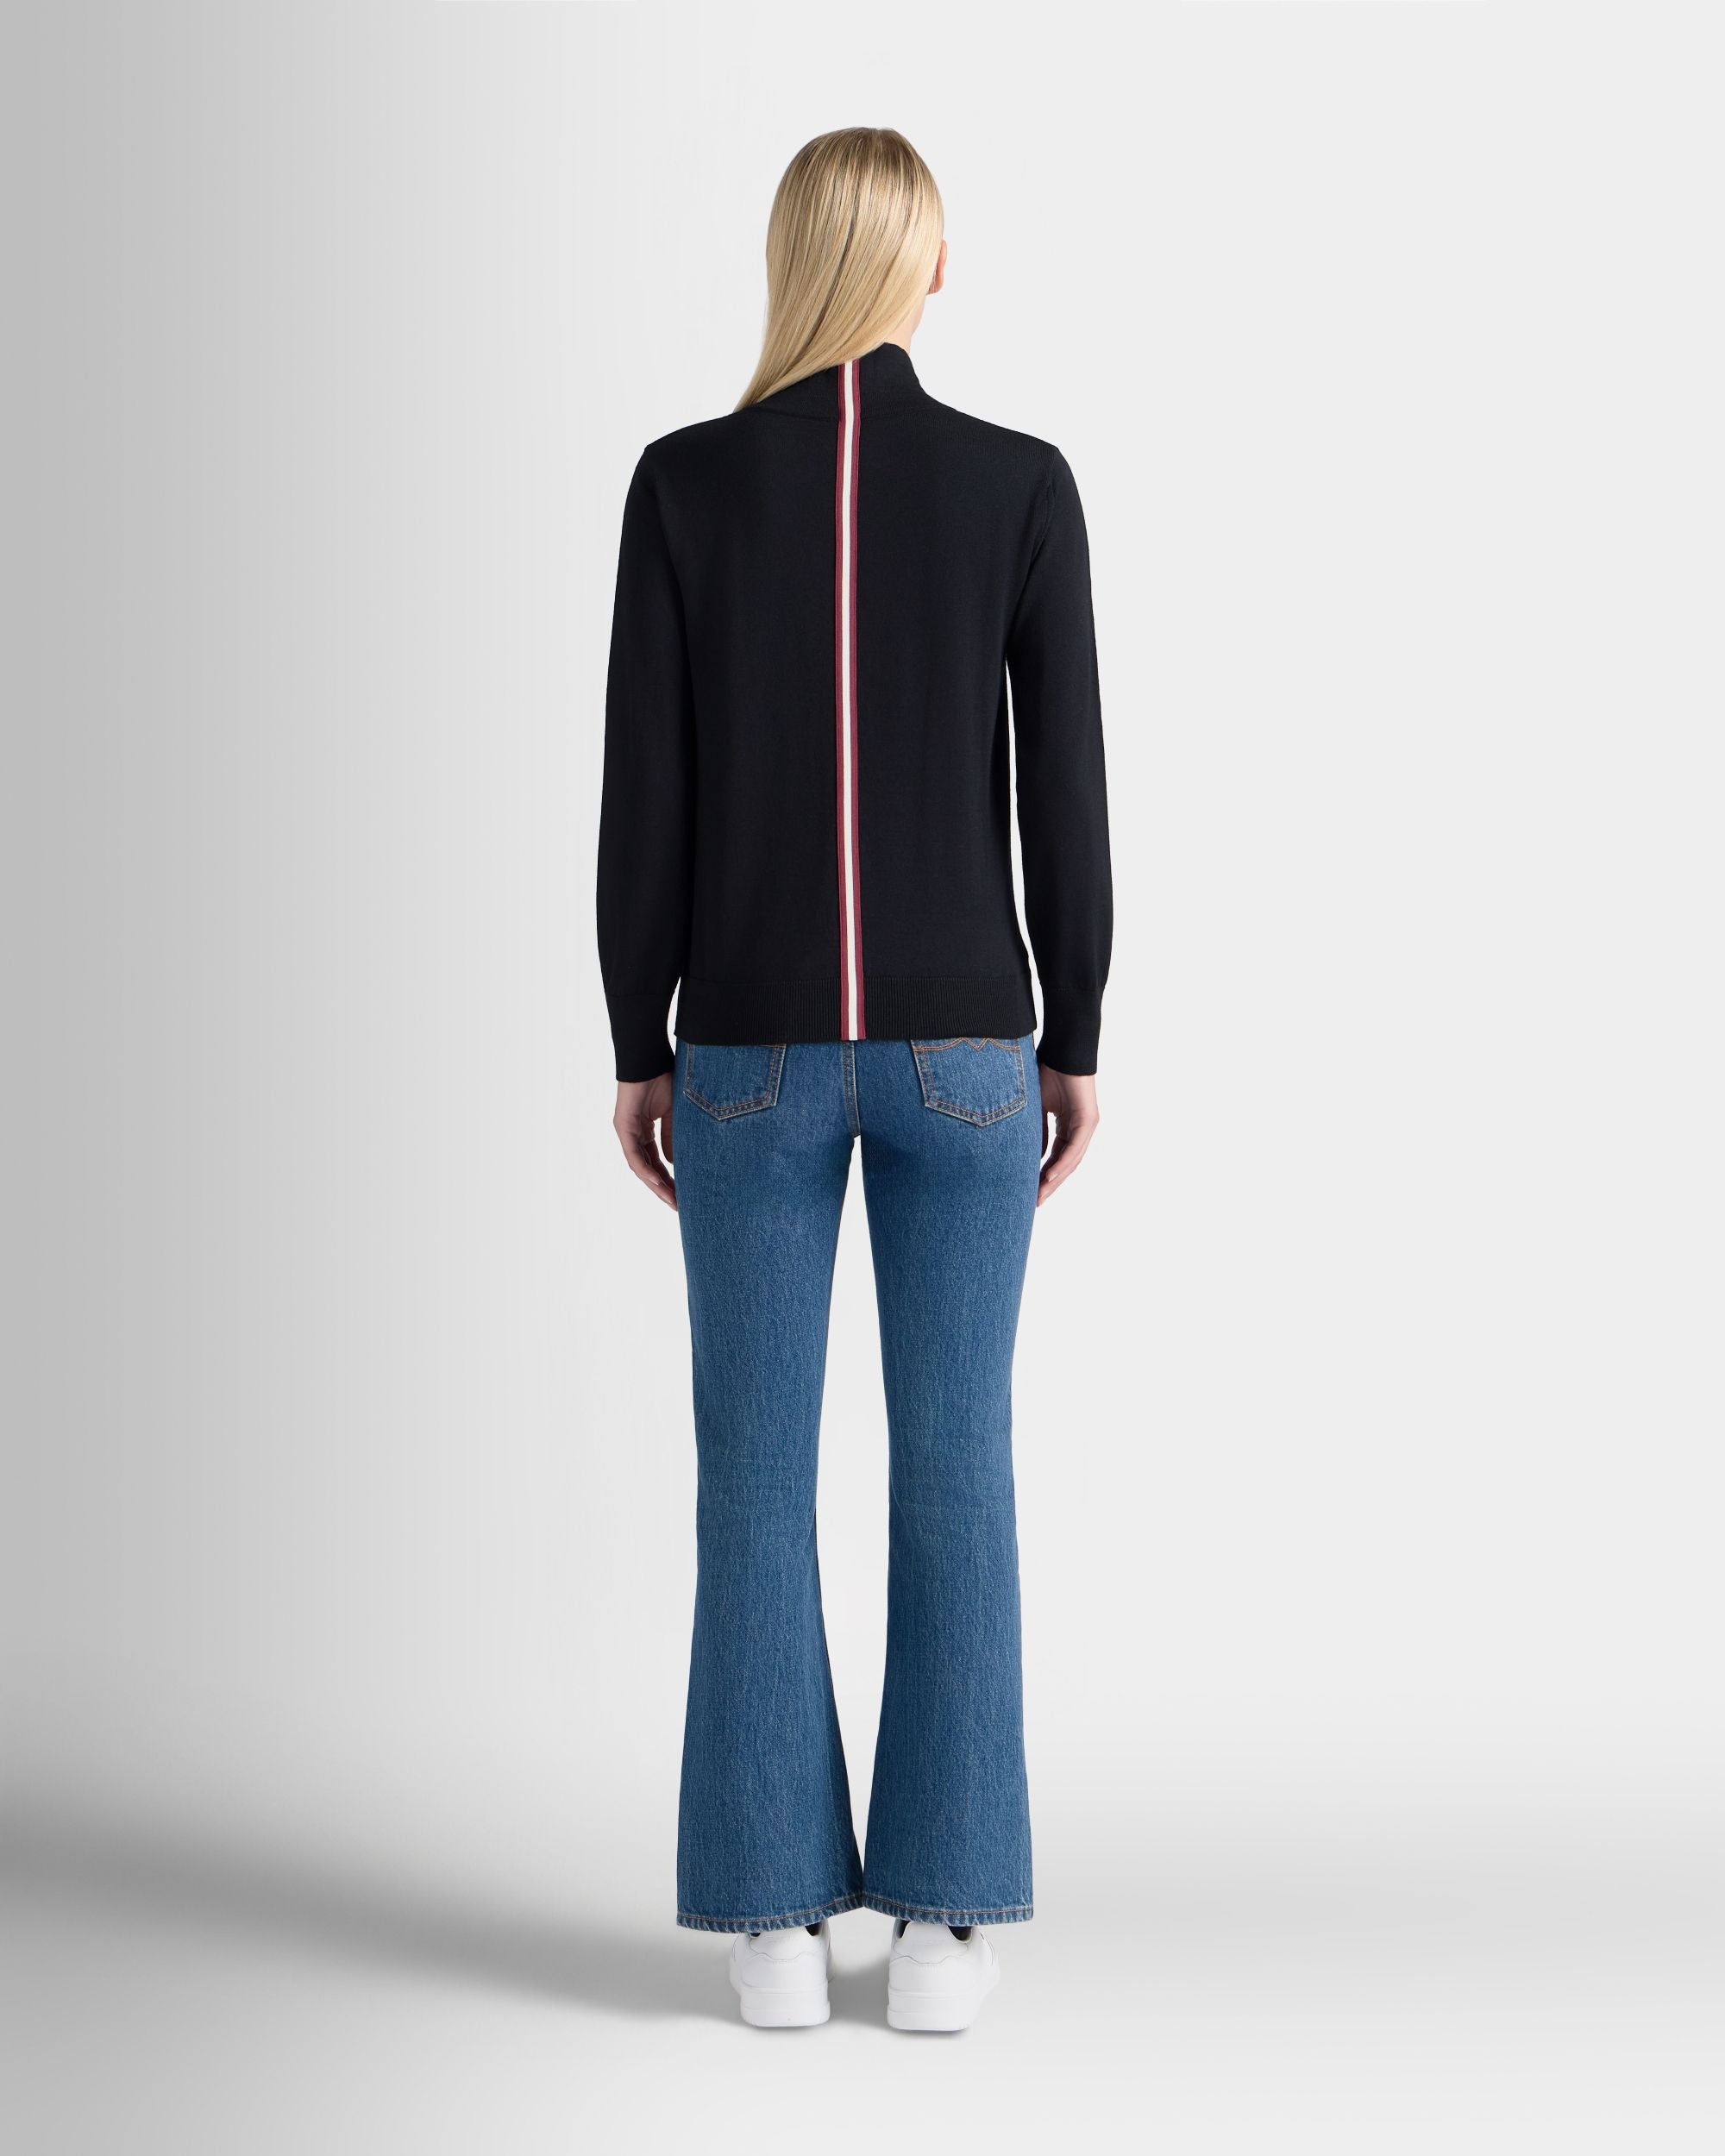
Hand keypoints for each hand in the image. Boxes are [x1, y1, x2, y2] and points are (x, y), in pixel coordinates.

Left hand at [614, 1072, 675, 1209]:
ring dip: (655, 1185)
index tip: (683, 1193)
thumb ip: (673, 1138)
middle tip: (677, 1205)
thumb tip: (675, 1164)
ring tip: (670, 1200)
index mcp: (646, 1130)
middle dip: (663, 1188)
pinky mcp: (623, 1127)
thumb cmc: (664, 1079)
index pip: (657, 1161)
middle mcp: (634, 1134)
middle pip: (648, 1168)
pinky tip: (658, 1182)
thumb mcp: (675, 1115)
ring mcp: (627, 1132)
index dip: (669, 1178)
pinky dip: (646, 1170)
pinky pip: (635, 1155)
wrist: (650, 1059)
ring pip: (640, 1166)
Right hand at [1036, 1064, 1098, 1205]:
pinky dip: (1062, 1163)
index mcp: (1068, 1126)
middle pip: (1065, 1164)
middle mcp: (1080, 1129)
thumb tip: (1029, 1156)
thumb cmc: (1047, 1071)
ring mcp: (1086, 1126)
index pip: (1056, 1157)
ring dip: (1055, 1179)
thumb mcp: (1036, 1108)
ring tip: (1040, 1195)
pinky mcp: (1089, 1120)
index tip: (1029, 1190)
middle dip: (1050, 1184)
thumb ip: (1036, 1131)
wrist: (1061, 1050)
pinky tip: (1049, 1176)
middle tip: (1035, 1202)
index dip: (1043, 1174)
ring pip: (1072, 1160)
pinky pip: (1075, 1148)